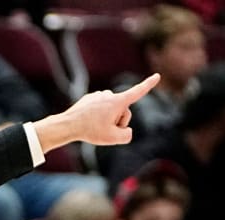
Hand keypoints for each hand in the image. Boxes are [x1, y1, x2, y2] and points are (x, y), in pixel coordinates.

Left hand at [33, 74, 159, 150]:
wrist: (67, 125)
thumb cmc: (90, 131)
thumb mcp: (113, 138)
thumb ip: (127, 135)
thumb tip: (126, 131)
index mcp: (117, 101)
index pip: (137, 92)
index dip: (148, 85)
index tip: (157, 76)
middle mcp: (109, 95)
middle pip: (123, 112)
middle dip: (118, 122)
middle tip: (104, 129)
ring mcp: (98, 95)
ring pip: (111, 111)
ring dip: (107, 120)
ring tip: (94, 125)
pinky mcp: (90, 99)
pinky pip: (100, 110)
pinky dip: (97, 117)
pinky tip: (88, 121)